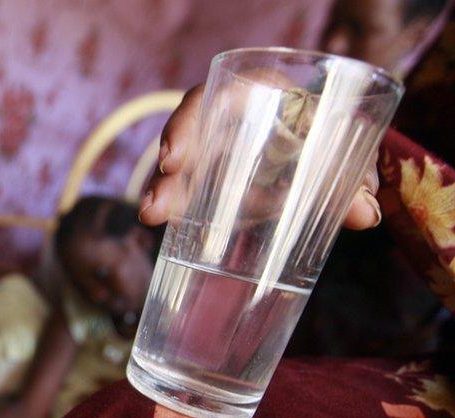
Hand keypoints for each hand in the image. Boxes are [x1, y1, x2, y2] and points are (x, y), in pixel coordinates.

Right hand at [140, 84, 380, 230]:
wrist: (331, 144)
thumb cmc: (334, 137)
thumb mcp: (346, 152)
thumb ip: (357, 179)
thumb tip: (366, 215)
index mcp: (258, 93)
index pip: (214, 97)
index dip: (188, 123)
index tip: (174, 158)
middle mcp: (227, 118)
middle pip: (187, 136)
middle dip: (167, 173)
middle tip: (157, 206)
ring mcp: (214, 149)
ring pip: (179, 167)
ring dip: (163, 192)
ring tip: (151, 218)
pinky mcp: (209, 177)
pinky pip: (185, 188)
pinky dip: (174, 206)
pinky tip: (162, 224)